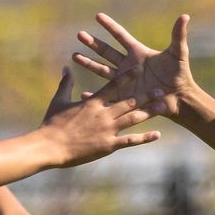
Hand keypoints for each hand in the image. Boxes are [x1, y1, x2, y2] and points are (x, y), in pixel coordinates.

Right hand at [37, 68, 162, 167]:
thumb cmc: (51, 123)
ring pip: (133, 119)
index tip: (139, 67)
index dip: (127, 76)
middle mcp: (103, 114)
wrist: (49, 147)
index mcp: (92, 102)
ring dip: (150, 112)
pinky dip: (144, 138)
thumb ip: (66, 83)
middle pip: (129, 102)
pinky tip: (157, 135)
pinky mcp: (108, 145)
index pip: (113, 85)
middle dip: (146, 95)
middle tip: (161, 89)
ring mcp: (107, 130)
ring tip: (164, 106)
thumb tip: (67, 67)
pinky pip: (130, 141)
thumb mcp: (58, 100)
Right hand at [74, 13, 197, 119]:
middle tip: (80, 34)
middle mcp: (129, 66)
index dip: (110, 26)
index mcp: (138, 53)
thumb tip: (185, 16)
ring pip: (102, 70)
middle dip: (93, 43)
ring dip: (89, 63)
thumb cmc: (180, 74)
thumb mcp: (179, 53)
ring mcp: (125, 81)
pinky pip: (107, 95)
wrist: (179, 97)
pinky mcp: (125, 96)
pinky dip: (95, 95)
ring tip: (74, 56)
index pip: (121, 36)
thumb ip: (178, 35)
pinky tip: (82, 93)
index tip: (98, 16)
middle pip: (107, 51)